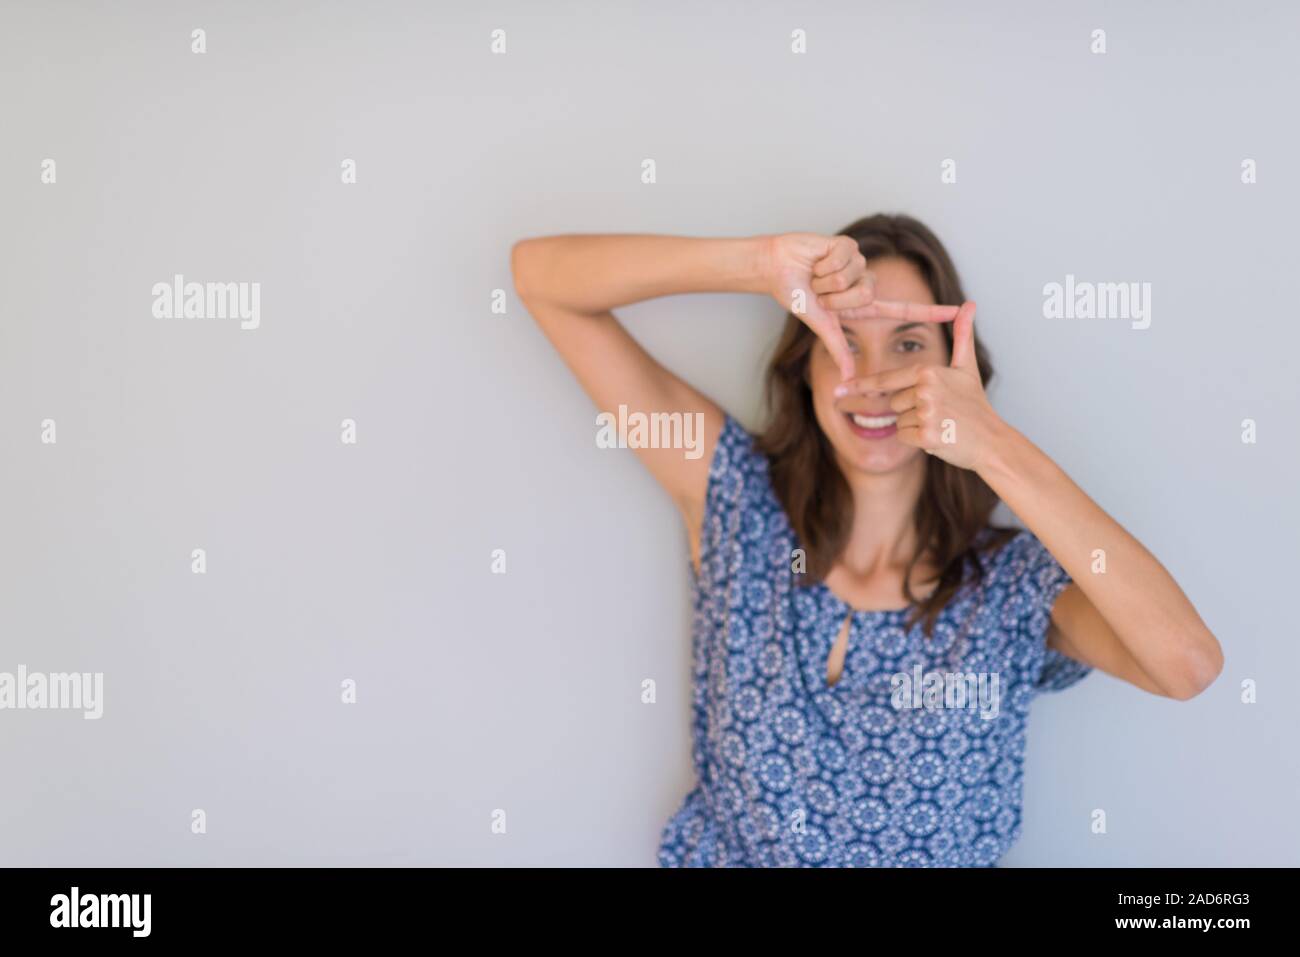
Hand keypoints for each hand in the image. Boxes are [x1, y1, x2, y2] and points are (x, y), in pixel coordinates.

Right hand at [760, 233, 961, 380]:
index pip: (904, 309)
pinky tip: (816, 260)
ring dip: (828, 281)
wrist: (775, 268)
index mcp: (862, 304)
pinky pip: (844, 259)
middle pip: (868, 295)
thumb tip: (847, 377)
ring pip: (855, 278)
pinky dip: (824, 265)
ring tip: (816, 276)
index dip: (932, 310)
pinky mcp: (848, 245)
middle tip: (820, 293)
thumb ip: (837, 347)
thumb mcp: (820, 323)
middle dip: (837, 298)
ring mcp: (859, 263)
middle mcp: (865, 283)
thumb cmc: (795, 294)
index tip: (959, 311)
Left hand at [832, 302, 1005, 470]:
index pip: (886, 380)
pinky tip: (939, 437)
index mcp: (927, 372)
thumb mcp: (967, 368)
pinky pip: (903, 437)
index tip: (840, 389)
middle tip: (938, 413)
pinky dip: (917, 441)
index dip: (862, 386)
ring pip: (898, 421)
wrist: (992, 441)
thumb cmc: (975, 405)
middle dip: (909, 410)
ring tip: (940, 424)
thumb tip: (969, 304)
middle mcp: (925, 390)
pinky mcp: (926, 436)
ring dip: (914, 426)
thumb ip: (963, 335)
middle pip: (892, 403)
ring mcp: (926, 413)